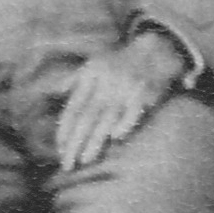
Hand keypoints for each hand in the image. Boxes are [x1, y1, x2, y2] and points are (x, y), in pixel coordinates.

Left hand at [53, 31, 189, 169]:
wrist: (157, 48)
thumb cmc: (122, 61)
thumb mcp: (95, 63)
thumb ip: (75, 79)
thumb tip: (55, 90)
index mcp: (91, 76)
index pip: (74, 108)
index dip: (65, 130)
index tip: (60, 149)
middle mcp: (107, 82)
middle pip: (87, 117)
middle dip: (75, 142)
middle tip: (67, 164)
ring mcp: (127, 87)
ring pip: (107, 118)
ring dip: (95, 140)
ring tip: (84, 160)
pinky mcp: (147, 92)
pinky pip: (134, 112)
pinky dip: (125, 124)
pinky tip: (116, 139)